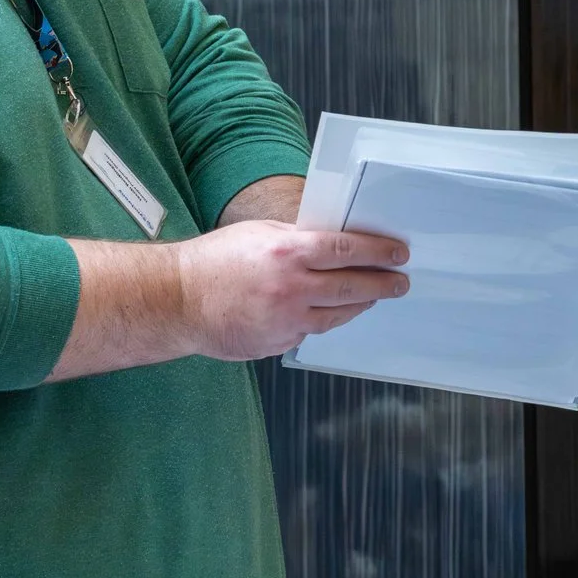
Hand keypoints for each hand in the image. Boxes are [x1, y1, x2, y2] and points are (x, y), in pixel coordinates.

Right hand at [173, 221, 409, 359]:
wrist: (177, 301)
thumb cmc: (213, 262)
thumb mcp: (259, 235)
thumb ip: (298, 239)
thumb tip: (333, 241)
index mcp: (288, 254)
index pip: (348, 251)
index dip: (379, 253)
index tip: (398, 254)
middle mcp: (292, 288)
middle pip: (353, 287)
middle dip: (383, 284)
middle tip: (400, 282)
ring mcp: (286, 320)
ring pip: (338, 315)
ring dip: (360, 305)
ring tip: (371, 297)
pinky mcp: (279, 343)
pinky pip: (311, 331)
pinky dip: (321, 320)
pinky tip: (326, 312)